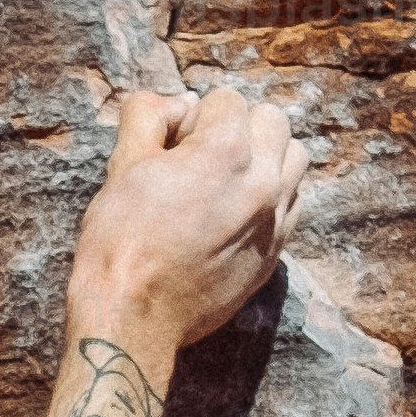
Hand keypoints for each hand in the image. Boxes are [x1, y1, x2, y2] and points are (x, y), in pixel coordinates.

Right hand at [64, 76, 307, 348]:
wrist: (136, 318)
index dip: (194, 116)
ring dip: (265, 157)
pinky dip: (271, 196)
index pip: (228, 99)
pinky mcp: (277, 251)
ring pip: (294, 160)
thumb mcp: (123, 164)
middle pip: (273, 121)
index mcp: (227, 150)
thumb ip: (150, 116)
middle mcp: (264, 180)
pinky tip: (234, 213)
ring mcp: (276, 218)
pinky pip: (292, 203)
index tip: (172, 146)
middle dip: (239, 127)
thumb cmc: (121, 241)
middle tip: (201, 156)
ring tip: (227, 179)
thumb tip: (179, 102)